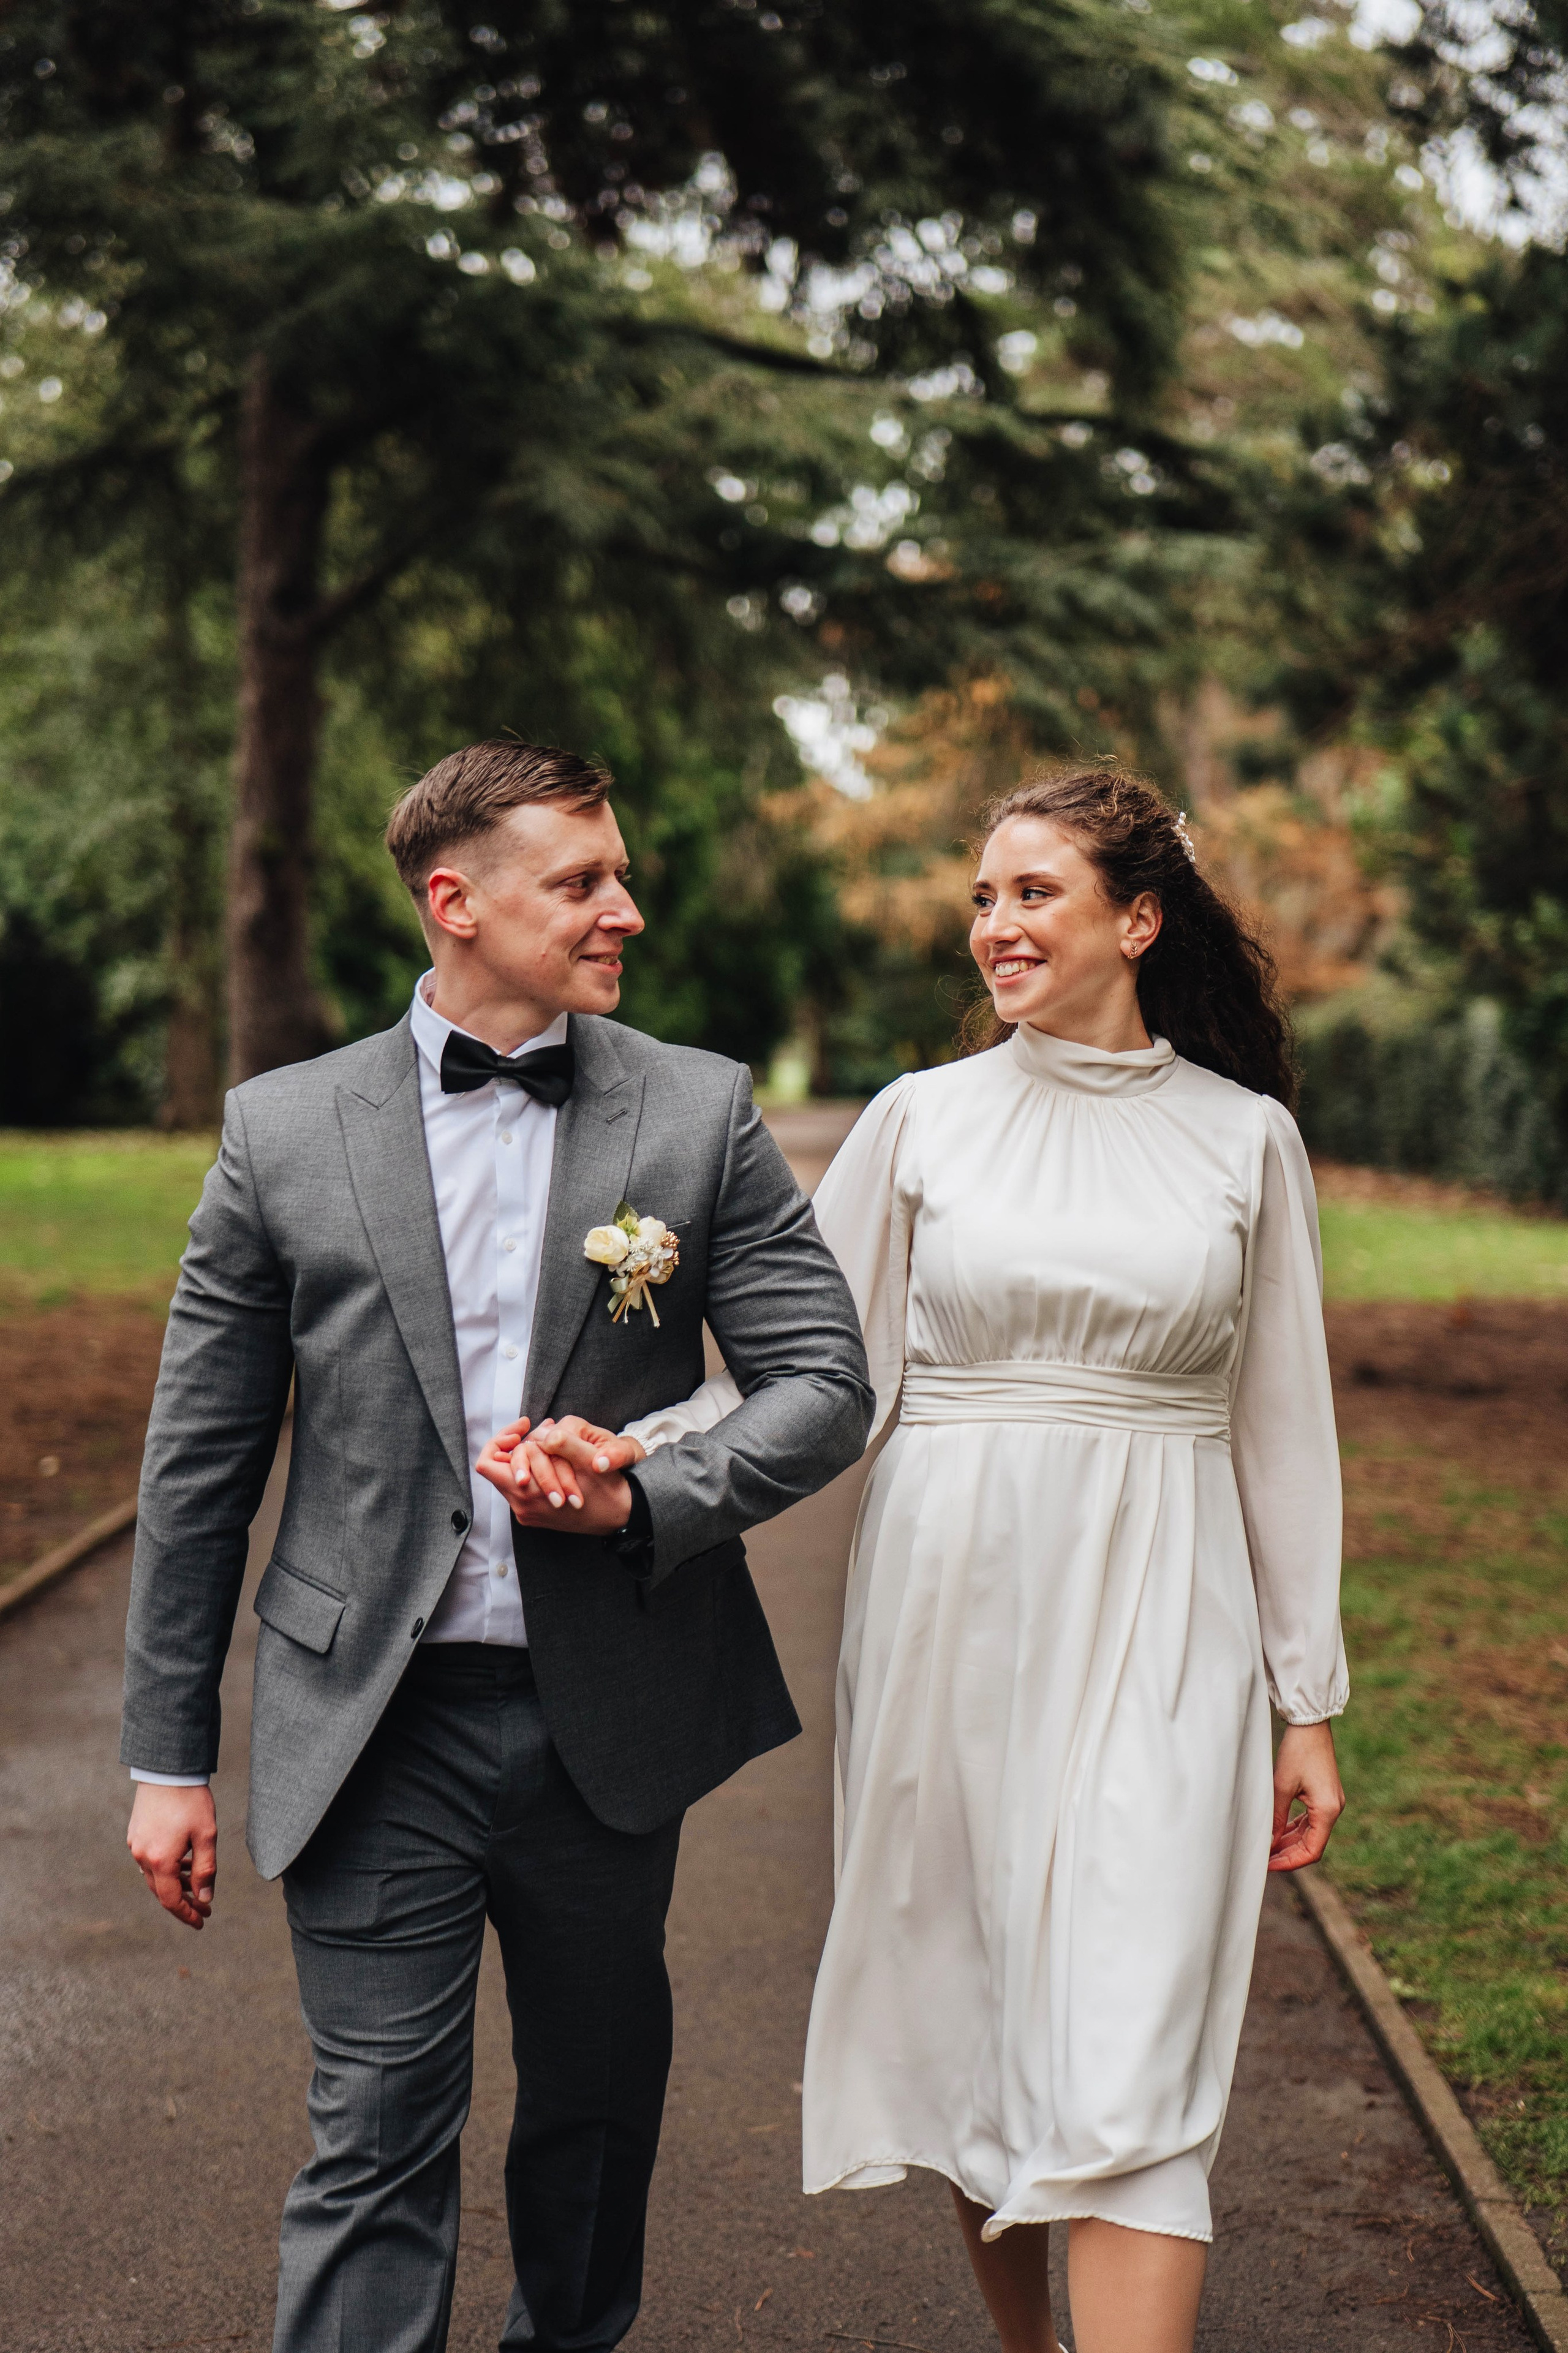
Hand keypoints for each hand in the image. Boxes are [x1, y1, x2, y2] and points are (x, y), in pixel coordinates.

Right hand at [128, 1782, 216, 1929]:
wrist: (168, 1769)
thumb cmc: (191, 1801)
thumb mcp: (206, 1836)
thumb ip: (205, 1870)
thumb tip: (205, 1897)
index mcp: (160, 1861)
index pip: (171, 1900)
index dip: (186, 1913)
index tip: (202, 1921)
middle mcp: (142, 1857)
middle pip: (161, 1891)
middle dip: (183, 1901)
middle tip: (204, 1905)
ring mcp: (136, 1845)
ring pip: (155, 1876)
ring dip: (175, 1883)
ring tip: (197, 1884)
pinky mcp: (135, 1834)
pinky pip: (150, 1861)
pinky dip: (167, 1868)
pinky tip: (184, 1863)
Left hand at [475, 1415, 647, 1534]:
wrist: (621, 1515)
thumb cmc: (606, 1489)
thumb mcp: (588, 1460)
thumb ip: (563, 1444)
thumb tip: (542, 1433)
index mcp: (527, 1494)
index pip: (487, 1464)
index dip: (499, 1440)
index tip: (524, 1428)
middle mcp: (521, 1506)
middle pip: (497, 1468)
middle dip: (515, 1444)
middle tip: (535, 1428)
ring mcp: (527, 1511)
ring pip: (510, 1476)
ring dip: (526, 1456)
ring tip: (549, 1441)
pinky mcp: (536, 1513)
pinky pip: (522, 1486)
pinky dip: (533, 1468)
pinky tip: (553, 1457)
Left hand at [1268, 1720, 1344, 1872]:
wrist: (1310, 1724)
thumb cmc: (1297, 1751)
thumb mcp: (1282, 1786)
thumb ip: (1276, 1817)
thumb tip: (1269, 1843)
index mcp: (1328, 1810)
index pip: (1312, 1851)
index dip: (1290, 1863)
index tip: (1269, 1867)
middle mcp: (1333, 1809)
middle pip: (1312, 1844)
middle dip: (1288, 1855)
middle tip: (1263, 1860)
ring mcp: (1329, 1802)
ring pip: (1310, 1833)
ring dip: (1290, 1842)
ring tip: (1267, 1849)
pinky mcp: (1323, 1795)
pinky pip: (1309, 1820)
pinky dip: (1294, 1828)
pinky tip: (1277, 1832)